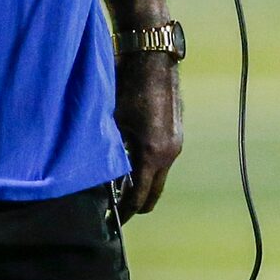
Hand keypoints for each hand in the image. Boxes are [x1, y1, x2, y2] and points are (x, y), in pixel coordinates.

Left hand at [114, 49, 181, 218]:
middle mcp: (170, 152)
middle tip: (116, 210)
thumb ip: (112, 152)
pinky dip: (148, 166)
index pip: (141, 196)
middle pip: (155, 191)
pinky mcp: (175, 130)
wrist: (151, 56)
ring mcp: (176, 141)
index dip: (126, 212)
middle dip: (136, 202)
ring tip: (120, 186)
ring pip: (158, 174)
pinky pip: (162, 158)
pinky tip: (130, 160)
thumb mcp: (113, 123)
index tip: (114, 222)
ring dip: (142, 182)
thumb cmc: (127, 86)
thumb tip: (102, 176)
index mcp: (154, 154)